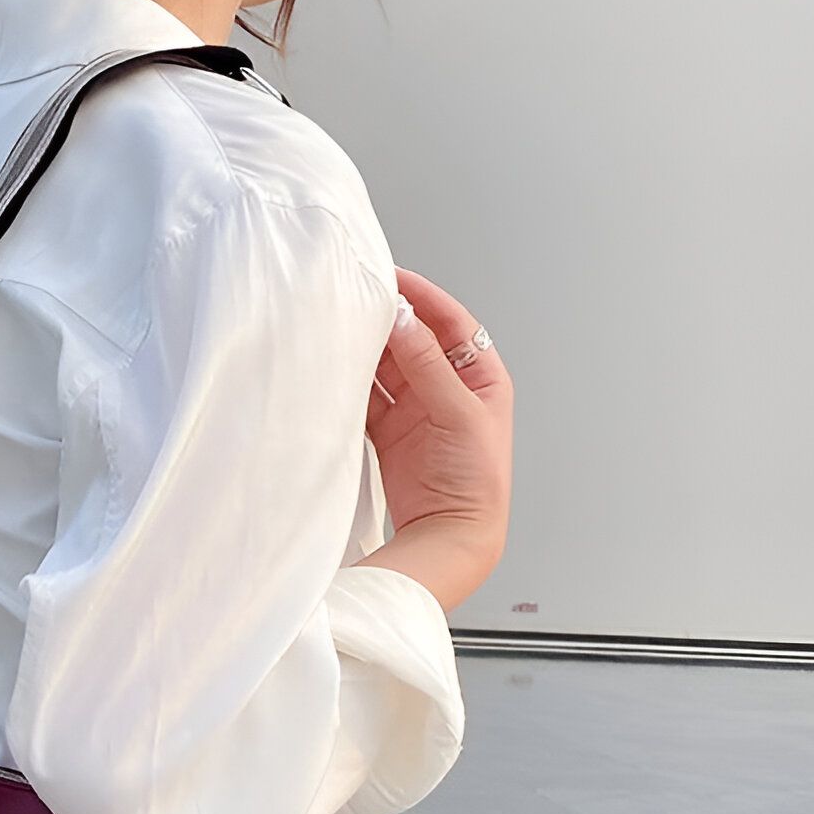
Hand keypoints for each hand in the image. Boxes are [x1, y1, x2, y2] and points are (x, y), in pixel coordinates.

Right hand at [364, 267, 512, 581]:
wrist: (451, 536)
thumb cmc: (474, 481)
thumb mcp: (458, 413)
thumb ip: (427, 364)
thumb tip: (403, 317)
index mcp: (479, 376)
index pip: (449, 322)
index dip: (421, 297)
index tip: (389, 277)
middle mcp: (447, 388)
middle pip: (411, 341)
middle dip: (385, 321)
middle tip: (354, 301)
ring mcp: (416, 410)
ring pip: (385, 367)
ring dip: (364, 353)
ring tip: (338, 333)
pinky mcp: (389, 432)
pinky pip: (366, 398)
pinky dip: (350, 385)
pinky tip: (333, 373)